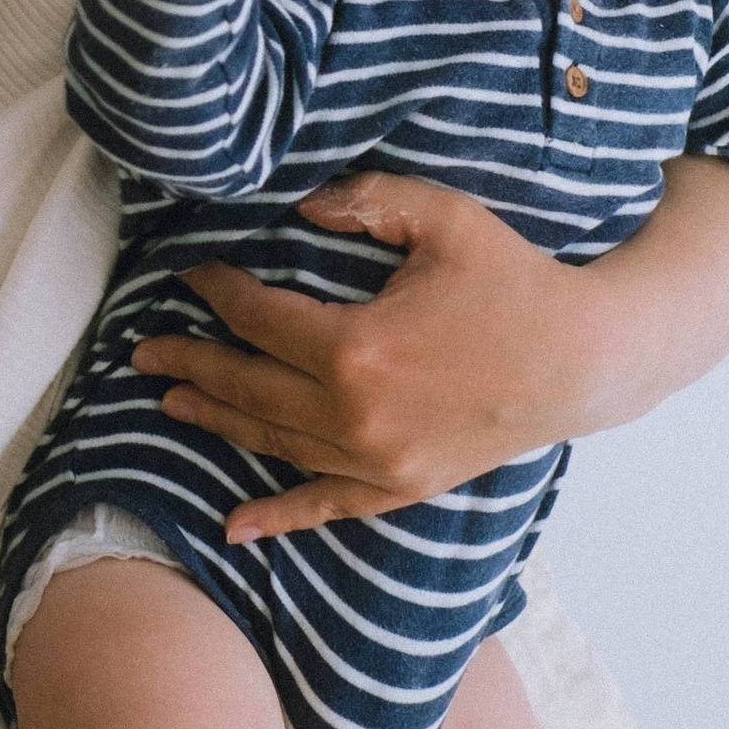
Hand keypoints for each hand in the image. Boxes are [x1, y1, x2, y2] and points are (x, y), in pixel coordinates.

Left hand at [129, 173, 593, 534]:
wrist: (584, 359)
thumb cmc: (513, 281)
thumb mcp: (442, 219)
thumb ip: (364, 201)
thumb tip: (296, 209)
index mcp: (354, 348)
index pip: (257, 319)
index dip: (216, 293)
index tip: (189, 274)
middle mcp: (354, 416)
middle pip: (247, 387)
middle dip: (190, 364)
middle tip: (144, 350)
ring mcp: (376, 461)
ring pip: (273, 442)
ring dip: (216, 422)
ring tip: (171, 403)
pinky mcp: (400, 487)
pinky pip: (325, 506)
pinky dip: (277, 517)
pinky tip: (233, 527)